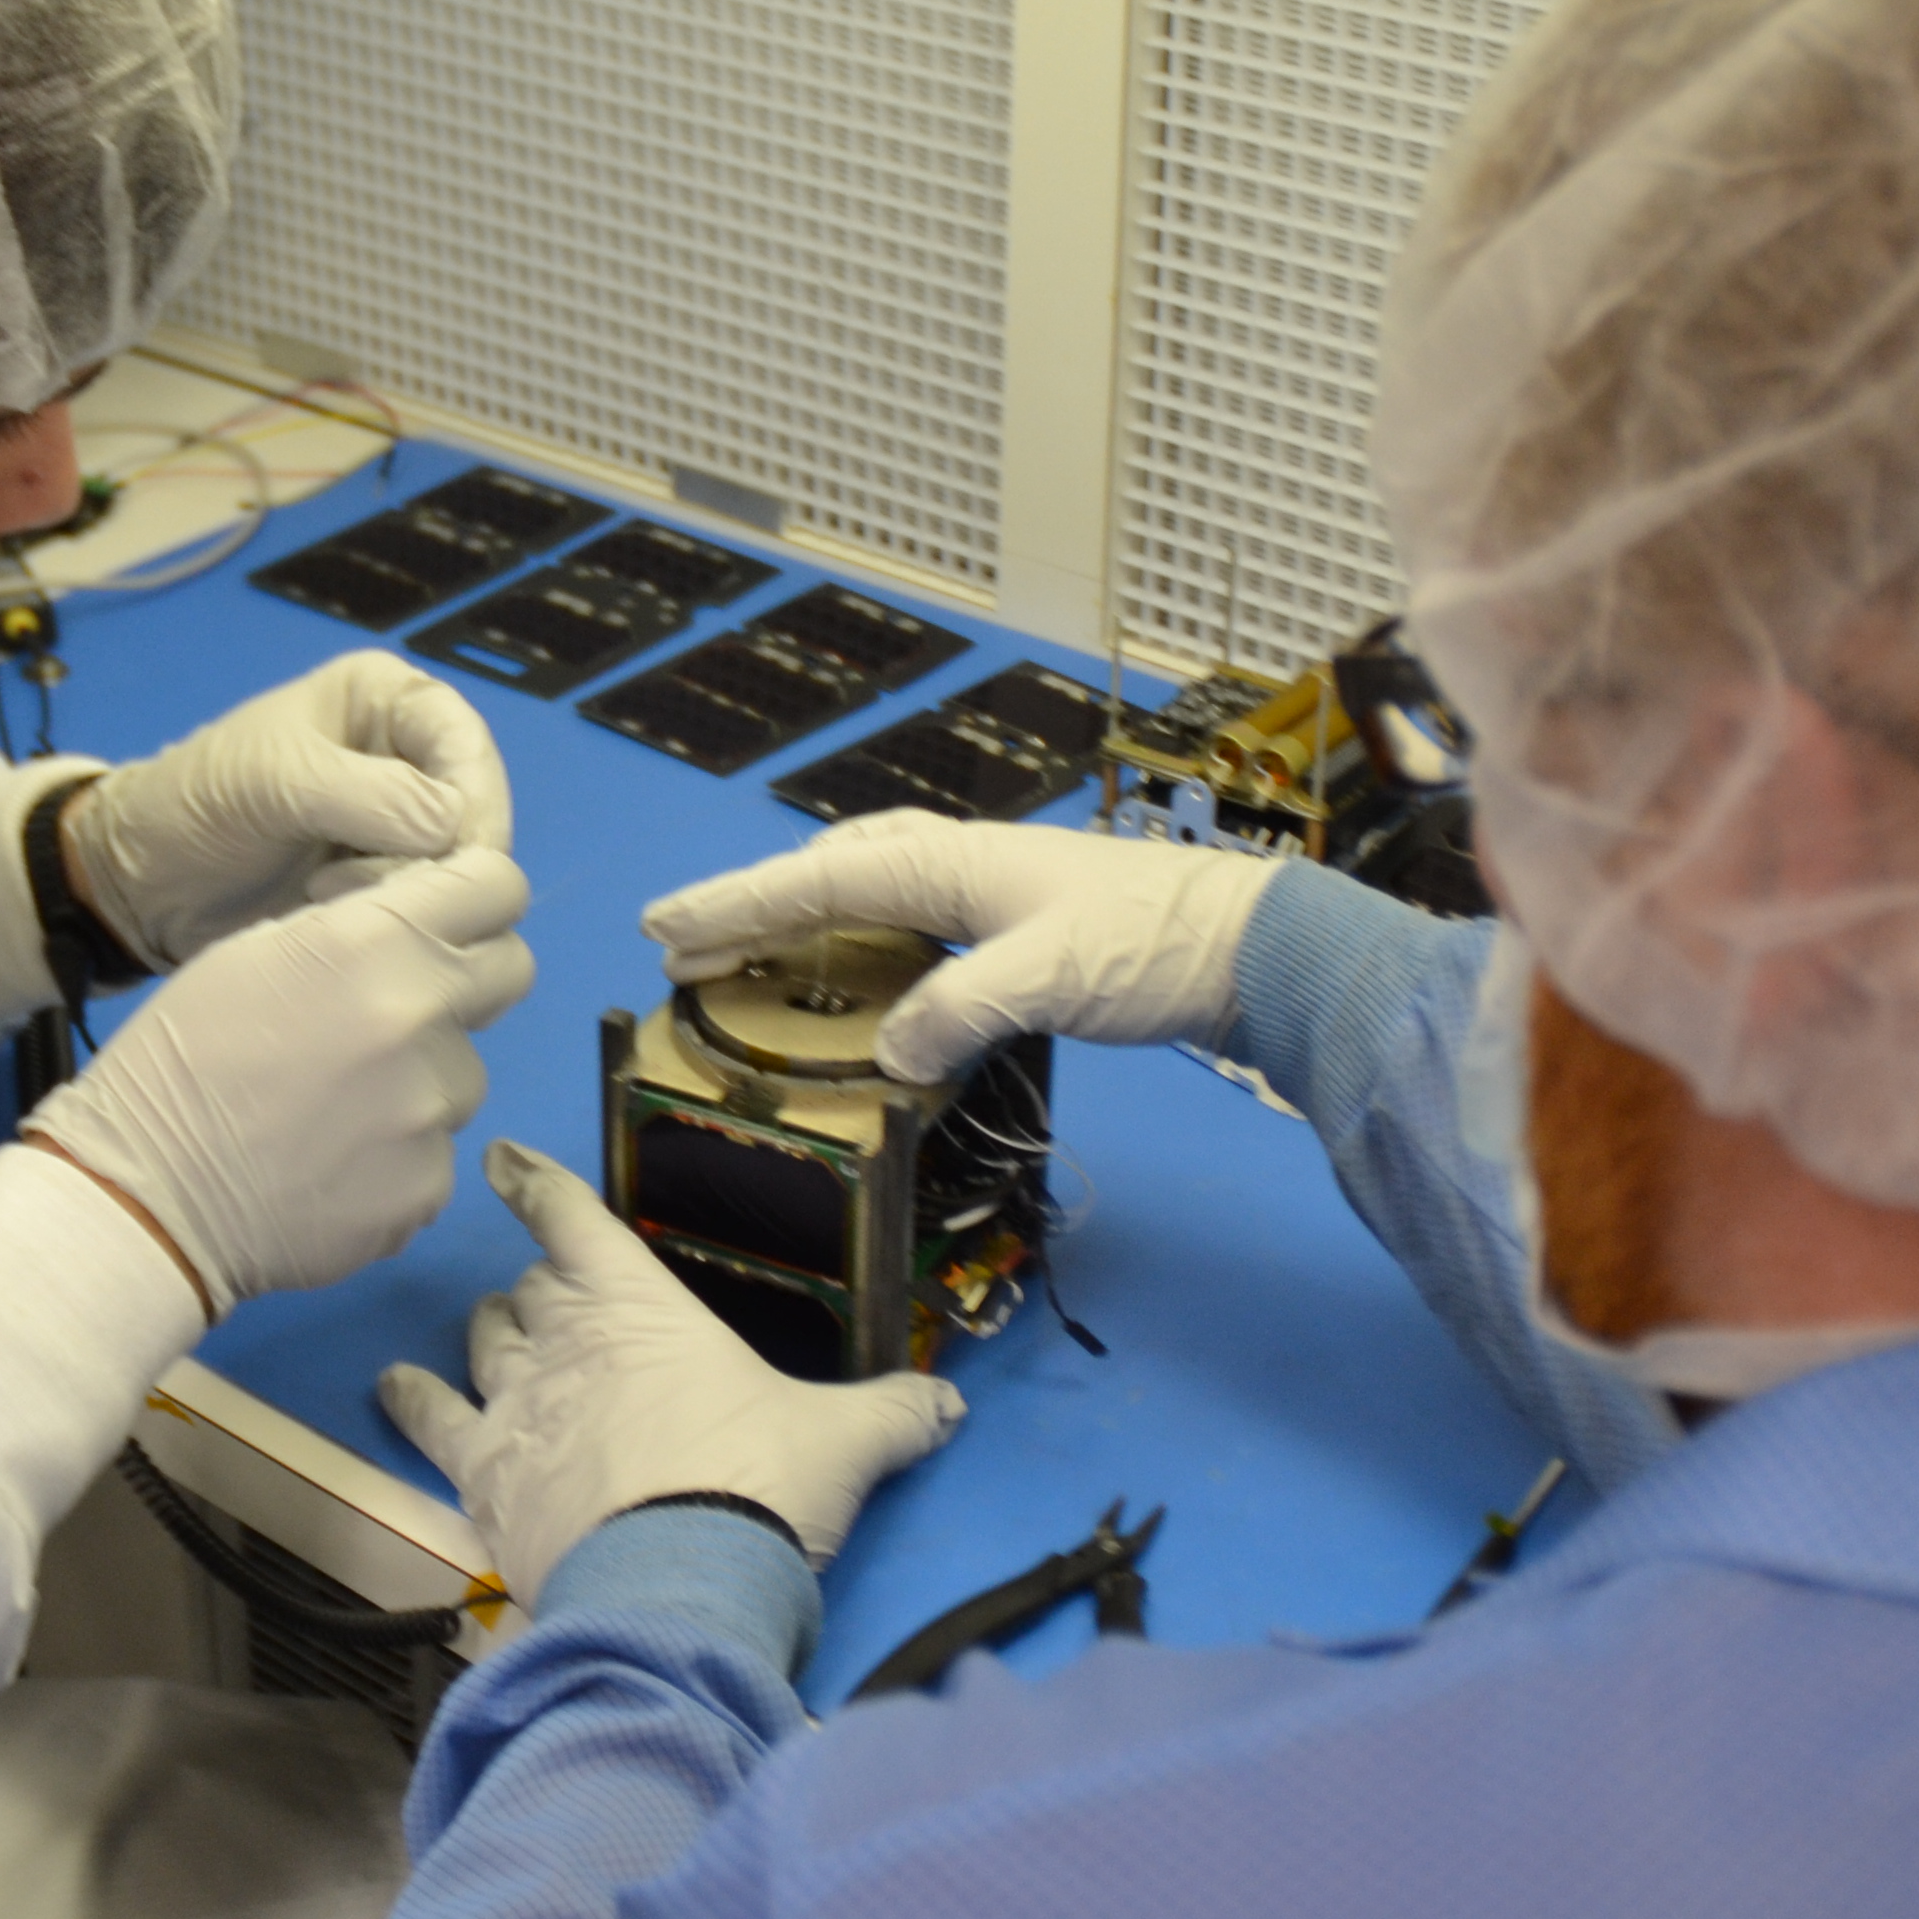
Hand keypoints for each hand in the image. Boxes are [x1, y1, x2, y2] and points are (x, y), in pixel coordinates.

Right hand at [24, 850, 533, 1310]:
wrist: (145, 1196)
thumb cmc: (180, 1059)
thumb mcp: (252, 953)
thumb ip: (355, 927)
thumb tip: (420, 923)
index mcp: (373, 940)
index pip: (497, 885)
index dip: (477, 896)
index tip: (453, 918)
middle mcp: (420, 1017)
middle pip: (510, 973)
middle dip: (467, 979)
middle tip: (400, 1009)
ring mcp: (432, 1111)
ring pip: (463, 1074)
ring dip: (420, 1081)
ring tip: (336, 1106)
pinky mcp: (428, 1187)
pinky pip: (435, 1154)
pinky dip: (396, 1157)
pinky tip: (331, 1165)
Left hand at [64, 652, 514, 968]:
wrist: (139, 883)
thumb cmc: (195, 805)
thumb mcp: (274, 782)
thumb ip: (369, 796)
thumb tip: (452, 826)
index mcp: (384, 699)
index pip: (465, 742)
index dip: (474, 799)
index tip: (456, 858)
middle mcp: (404, 756)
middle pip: (475, 809)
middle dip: (443, 857)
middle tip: (383, 896)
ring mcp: (397, 826)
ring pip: (459, 867)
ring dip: (419, 896)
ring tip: (347, 911)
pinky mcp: (385, 885)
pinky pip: (430, 906)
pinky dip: (404, 924)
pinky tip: (357, 934)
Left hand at [379, 1143, 963, 1601]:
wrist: (681, 1580)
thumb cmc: (761, 1485)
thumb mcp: (845, 1443)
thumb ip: (893, 1415)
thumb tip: (945, 1407)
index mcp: (641, 1306)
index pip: (573, 1221)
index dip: (537, 1185)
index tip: (506, 1161)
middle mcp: (564, 1338)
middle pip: (531, 1288)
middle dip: (542, 1287)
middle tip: (561, 1302)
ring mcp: (515, 1405)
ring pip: (482, 1341)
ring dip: (491, 1335)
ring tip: (500, 1340)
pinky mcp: (481, 1473)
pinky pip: (429, 1421)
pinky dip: (411, 1400)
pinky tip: (396, 1389)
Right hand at [641, 814, 1280, 1084]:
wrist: (1250, 945)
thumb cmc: (1154, 946)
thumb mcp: (1050, 979)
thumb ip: (960, 1010)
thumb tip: (887, 1055)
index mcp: (951, 863)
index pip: (818, 880)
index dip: (738, 905)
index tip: (668, 930)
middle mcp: (960, 865)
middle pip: (829, 878)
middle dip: (751, 910)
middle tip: (679, 948)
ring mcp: (989, 894)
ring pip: (866, 895)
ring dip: (800, 924)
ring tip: (742, 960)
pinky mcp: (1018, 929)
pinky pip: (907, 925)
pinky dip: (859, 944)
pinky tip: (856, 978)